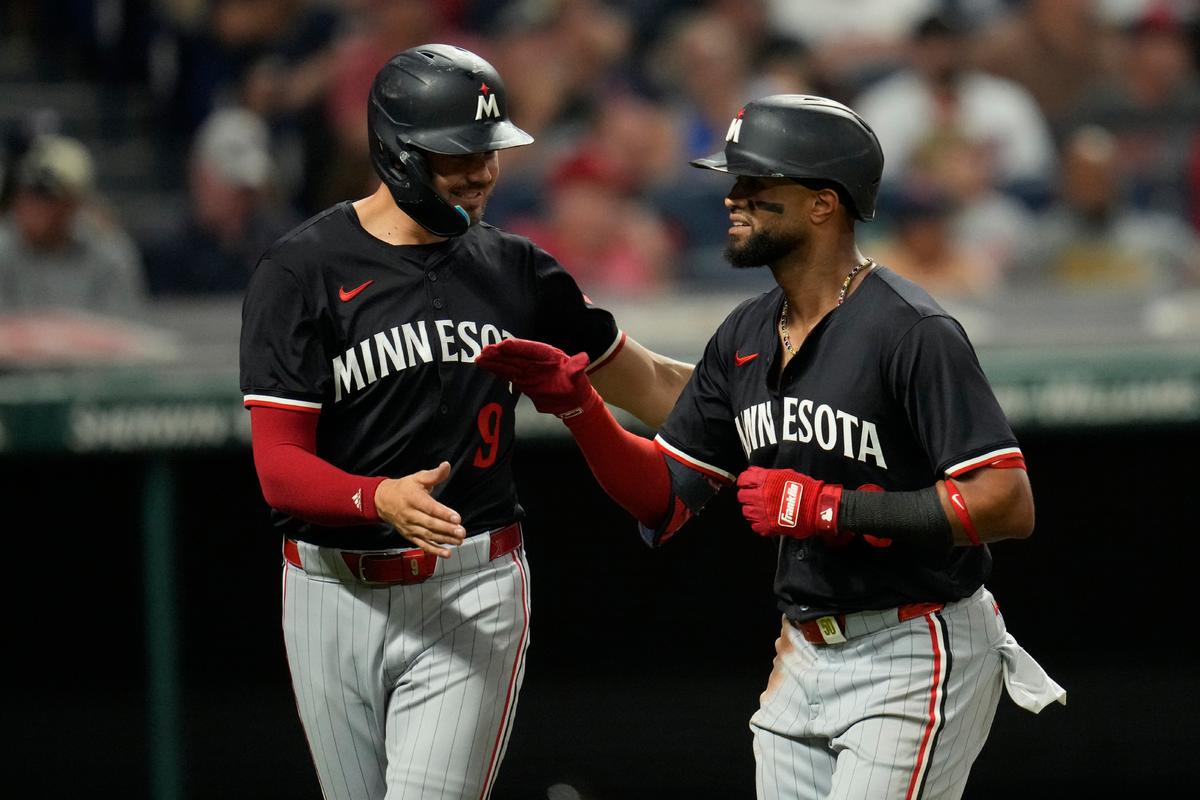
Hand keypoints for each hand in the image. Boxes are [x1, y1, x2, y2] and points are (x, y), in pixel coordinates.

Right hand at [374, 461, 465, 557]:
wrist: (383, 501)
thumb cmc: (404, 488)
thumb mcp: (418, 478)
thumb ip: (434, 474)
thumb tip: (446, 466)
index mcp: (413, 499)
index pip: (430, 508)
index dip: (444, 513)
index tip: (457, 518)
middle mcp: (410, 515)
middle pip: (430, 524)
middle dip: (447, 529)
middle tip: (461, 532)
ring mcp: (410, 527)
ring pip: (428, 535)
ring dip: (444, 539)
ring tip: (459, 541)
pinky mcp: (410, 536)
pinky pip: (422, 544)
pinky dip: (434, 550)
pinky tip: (447, 553)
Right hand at [475, 338, 599, 418]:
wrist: (572, 402)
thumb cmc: (576, 386)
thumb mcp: (577, 377)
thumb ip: (576, 368)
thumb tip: (584, 359)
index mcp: (547, 354)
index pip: (529, 348)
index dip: (516, 347)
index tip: (502, 345)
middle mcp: (535, 360)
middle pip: (515, 355)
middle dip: (499, 353)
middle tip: (484, 351)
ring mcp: (527, 370)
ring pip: (508, 364)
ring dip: (494, 362)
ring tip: (479, 359)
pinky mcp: (522, 380)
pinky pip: (507, 374)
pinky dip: (496, 371)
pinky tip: (485, 367)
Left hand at [736, 466, 842, 538]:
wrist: (816, 508)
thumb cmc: (805, 488)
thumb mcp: (786, 474)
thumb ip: (766, 473)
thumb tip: (753, 471)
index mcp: (764, 481)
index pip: (743, 479)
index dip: (744, 481)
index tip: (747, 483)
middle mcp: (760, 496)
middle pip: (741, 496)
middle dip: (747, 495)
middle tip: (755, 496)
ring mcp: (762, 513)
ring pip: (746, 511)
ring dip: (751, 509)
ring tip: (761, 509)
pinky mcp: (767, 526)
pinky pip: (754, 526)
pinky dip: (758, 523)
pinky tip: (766, 519)